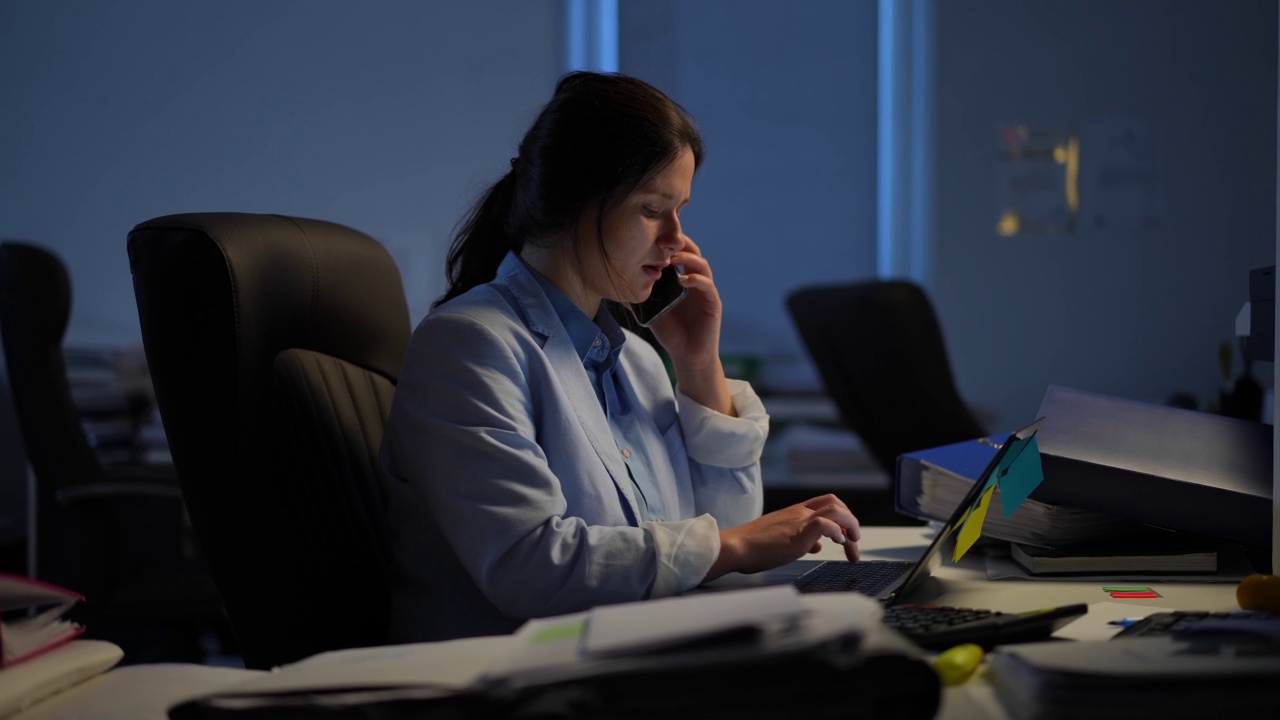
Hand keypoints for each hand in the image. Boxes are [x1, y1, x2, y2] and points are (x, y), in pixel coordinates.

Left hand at [648, 237, 733, 414]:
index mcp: (681, 279)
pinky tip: (682, 280)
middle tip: (663, 242)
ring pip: (701, 265)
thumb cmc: (671, 333)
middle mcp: (696, 280)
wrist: (688, 356)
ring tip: (671, 259)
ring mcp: (706, 290)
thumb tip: (617, 286)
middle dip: (679, 244)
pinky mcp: (713, 302)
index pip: (678, 253)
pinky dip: (696, 279)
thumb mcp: (651, 311)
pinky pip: (707, 285)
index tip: (653, 237)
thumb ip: (640, 298)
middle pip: (692, 252)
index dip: (669, 243)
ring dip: (687, 258)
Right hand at [704, 494, 861, 581]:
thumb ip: (799, 539)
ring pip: (836, 509)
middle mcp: (799, 512)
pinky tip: (837, 544)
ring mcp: (799, 520)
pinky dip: (837, 532)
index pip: (825, 504)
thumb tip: (816, 545)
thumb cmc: (751, 547)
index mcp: (794, 513)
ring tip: (852, 545)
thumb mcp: (780, 540)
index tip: (844, 539)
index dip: (840, 518)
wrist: (735, 547)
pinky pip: (826, 523)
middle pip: (835, 502)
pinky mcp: (798, 532)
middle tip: (853, 542)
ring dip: (850, 526)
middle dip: (850, 521)